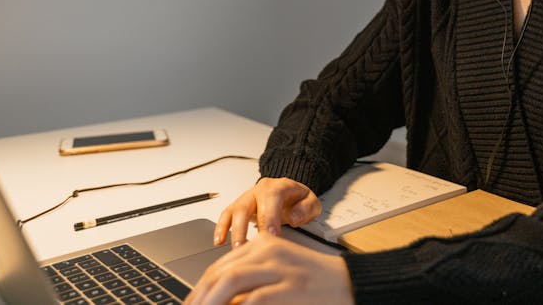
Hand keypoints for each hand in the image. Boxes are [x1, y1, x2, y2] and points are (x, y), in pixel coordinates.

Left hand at [184, 233, 352, 304]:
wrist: (350, 283)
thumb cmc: (316, 282)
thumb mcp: (280, 272)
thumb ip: (252, 279)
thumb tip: (223, 297)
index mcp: (265, 244)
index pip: (220, 265)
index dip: (200, 288)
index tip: (192, 303)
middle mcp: (269, 251)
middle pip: (220, 272)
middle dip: (199, 296)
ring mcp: (280, 268)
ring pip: (230, 281)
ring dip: (210, 301)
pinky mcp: (291, 287)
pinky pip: (254, 299)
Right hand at [214, 177, 320, 246]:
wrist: (290, 193)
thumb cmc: (298, 200)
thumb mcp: (311, 201)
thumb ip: (306, 208)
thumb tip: (293, 217)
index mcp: (278, 187)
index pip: (271, 199)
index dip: (270, 217)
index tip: (271, 235)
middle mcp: (259, 190)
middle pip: (247, 205)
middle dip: (245, 227)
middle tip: (247, 246)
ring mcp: (247, 197)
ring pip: (235, 210)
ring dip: (233, 230)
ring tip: (235, 249)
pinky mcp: (239, 206)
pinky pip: (226, 214)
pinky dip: (221, 227)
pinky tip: (219, 241)